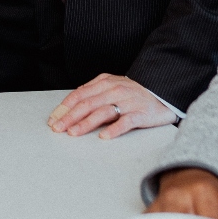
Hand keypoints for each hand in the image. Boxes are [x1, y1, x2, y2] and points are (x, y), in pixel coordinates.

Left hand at [48, 73, 178, 138]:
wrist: (163, 92)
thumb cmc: (134, 92)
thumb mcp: (112, 85)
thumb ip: (94, 92)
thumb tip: (72, 104)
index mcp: (105, 82)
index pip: (80, 94)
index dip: (65, 107)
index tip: (54, 118)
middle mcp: (115, 90)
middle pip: (87, 104)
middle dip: (70, 117)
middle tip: (57, 128)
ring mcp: (128, 102)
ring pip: (103, 112)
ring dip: (86, 123)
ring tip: (74, 133)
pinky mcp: (141, 114)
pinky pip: (125, 122)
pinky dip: (114, 129)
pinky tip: (104, 136)